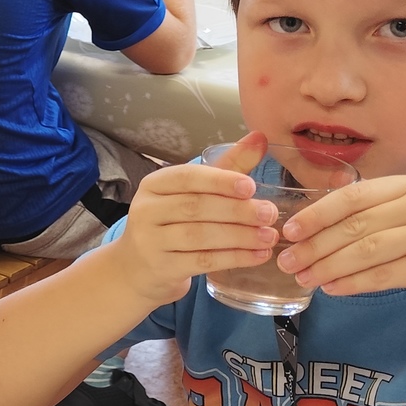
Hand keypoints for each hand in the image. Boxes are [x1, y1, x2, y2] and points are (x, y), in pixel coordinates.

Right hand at [105, 131, 277, 306]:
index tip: (251, 187)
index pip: (187, 178)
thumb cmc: (172, 222)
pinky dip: (234, 258)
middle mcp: (146, 210)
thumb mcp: (194, 192)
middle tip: (269, 213)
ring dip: (240, 236)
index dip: (220, 181)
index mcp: (155, 185)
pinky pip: (202, 261)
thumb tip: (261, 137)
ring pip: (200, 236)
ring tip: (269, 236)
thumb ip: (228, 167)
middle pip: (195, 207)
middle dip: (236, 210)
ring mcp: (150, 241)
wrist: (136, 268)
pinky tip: (258, 255)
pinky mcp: (162, 268)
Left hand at [275, 174, 405, 315]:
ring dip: (328, 266)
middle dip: (315, 245)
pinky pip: (386, 274)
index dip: (318, 213)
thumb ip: (374, 214)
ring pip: (367, 250)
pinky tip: (331, 289)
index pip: (354, 196)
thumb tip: (311, 224)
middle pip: (357, 225)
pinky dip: (354, 283)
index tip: (289, 230)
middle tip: (287, 262)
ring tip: (303, 279)